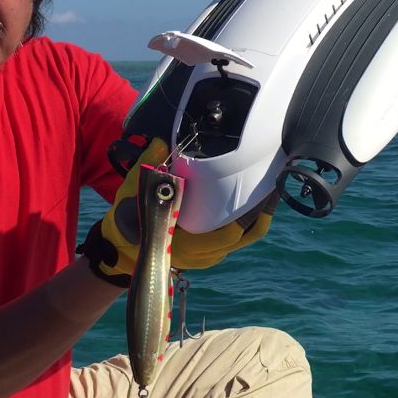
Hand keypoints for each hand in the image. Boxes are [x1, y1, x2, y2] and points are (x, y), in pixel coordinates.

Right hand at [77, 138, 275, 285]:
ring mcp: (210, 254)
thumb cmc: (129, 218)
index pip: (229, 232)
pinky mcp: (213, 251)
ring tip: (271, 187)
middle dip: (262, 208)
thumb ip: (148, 168)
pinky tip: (257, 198)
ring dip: (260, 214)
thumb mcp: (132, 192)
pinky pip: (240, 238)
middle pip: (247, 233)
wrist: (124, 247)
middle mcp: (203, 252)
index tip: (263, 188)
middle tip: (273, 180)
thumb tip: (161, 143)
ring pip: (246, 237)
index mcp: (185, 242)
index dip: (249, 213)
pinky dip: (251, 220)